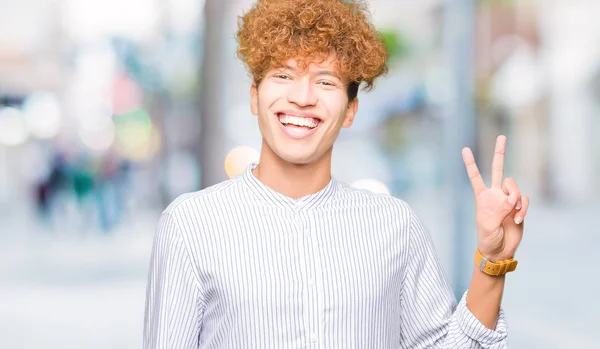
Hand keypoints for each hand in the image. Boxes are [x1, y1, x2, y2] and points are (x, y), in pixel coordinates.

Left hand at [461, 135, 529, 260]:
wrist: (500, 251)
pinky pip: (524, 201)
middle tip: (501, 136)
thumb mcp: (488, 225)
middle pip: (498, 170)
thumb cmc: (488, 239)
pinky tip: (518, 219)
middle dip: (499, 153)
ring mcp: (508, 200)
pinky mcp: (520, 207)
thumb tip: (512, 198)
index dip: (470, 164)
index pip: (475, 177)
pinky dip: (523, 209)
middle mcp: (495, 195)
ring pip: (515, 187)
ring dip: (515, 199)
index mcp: (482, 198)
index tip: (464, 149)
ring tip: (513, 214)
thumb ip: (500, 209)